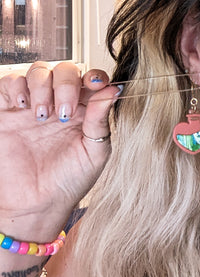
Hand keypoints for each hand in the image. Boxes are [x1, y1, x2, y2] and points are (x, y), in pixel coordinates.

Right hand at [0, 62, 117, 239]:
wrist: (35, 205)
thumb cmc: (68, 182)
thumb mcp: (94, 153)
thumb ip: (101, 120)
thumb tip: (113, 90)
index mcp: (85, 110)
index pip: (91, 80)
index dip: (95, 76)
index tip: (96, 83)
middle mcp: (60, 103)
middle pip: (64, 70)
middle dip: (66, 84)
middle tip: (64, 113)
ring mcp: (34, 105)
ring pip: (38, 71)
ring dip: (42, 86)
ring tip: (42, 117)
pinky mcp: (8, 111)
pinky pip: (10, 82)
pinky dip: (16, 87)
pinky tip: (24, 108)